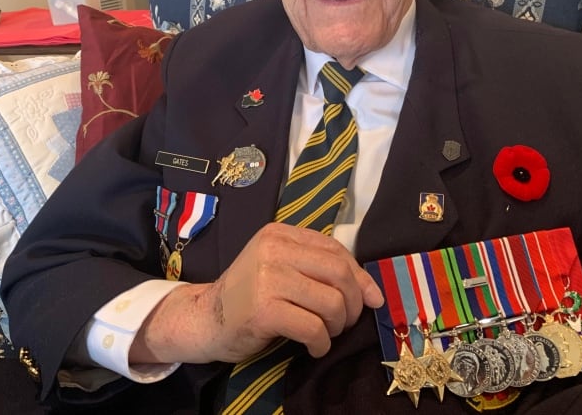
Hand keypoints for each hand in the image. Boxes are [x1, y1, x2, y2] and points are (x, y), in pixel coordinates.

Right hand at [130, 222, 383, 364]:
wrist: (206, 319)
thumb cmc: (250, 294)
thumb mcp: (283, 269)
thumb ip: (322, 270)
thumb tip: (375, 294)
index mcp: (280, 234)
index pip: (336, 250)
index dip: (359, 277)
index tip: (371, 299)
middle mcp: (274, 250)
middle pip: (339, 274)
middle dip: (353, 303)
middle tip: (346, 321)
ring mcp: (267, 278)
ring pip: (331, 302)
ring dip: (337, 325)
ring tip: (327, 333)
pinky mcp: (264, 311)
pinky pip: (313, 328)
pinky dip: (321, 342)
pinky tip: (315, 347)